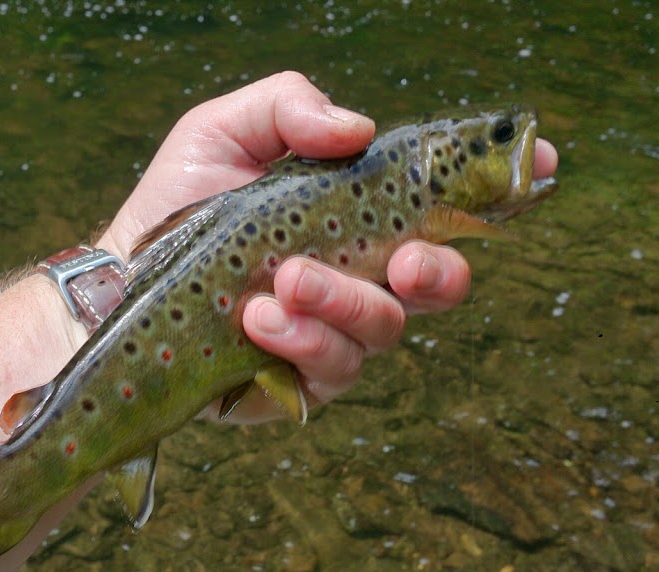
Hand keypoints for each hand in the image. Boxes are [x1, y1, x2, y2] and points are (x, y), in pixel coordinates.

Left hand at [97, 71, 558, 423]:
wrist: (121, 282)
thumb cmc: (177, 205)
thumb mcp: (222, 131)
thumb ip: (288, 106)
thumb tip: (360, 128)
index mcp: (355, 211)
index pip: (442, 201)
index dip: (498, 187)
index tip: (536, 166)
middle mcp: (359, 272)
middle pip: (440, 281)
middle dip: (438, 272)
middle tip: (404, 259)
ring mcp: (334, 328)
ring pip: (386, 329)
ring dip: (344, 303)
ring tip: (282, 283)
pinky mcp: (302, 377)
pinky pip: (334, 369)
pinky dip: (304, 341)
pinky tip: (257, 320)